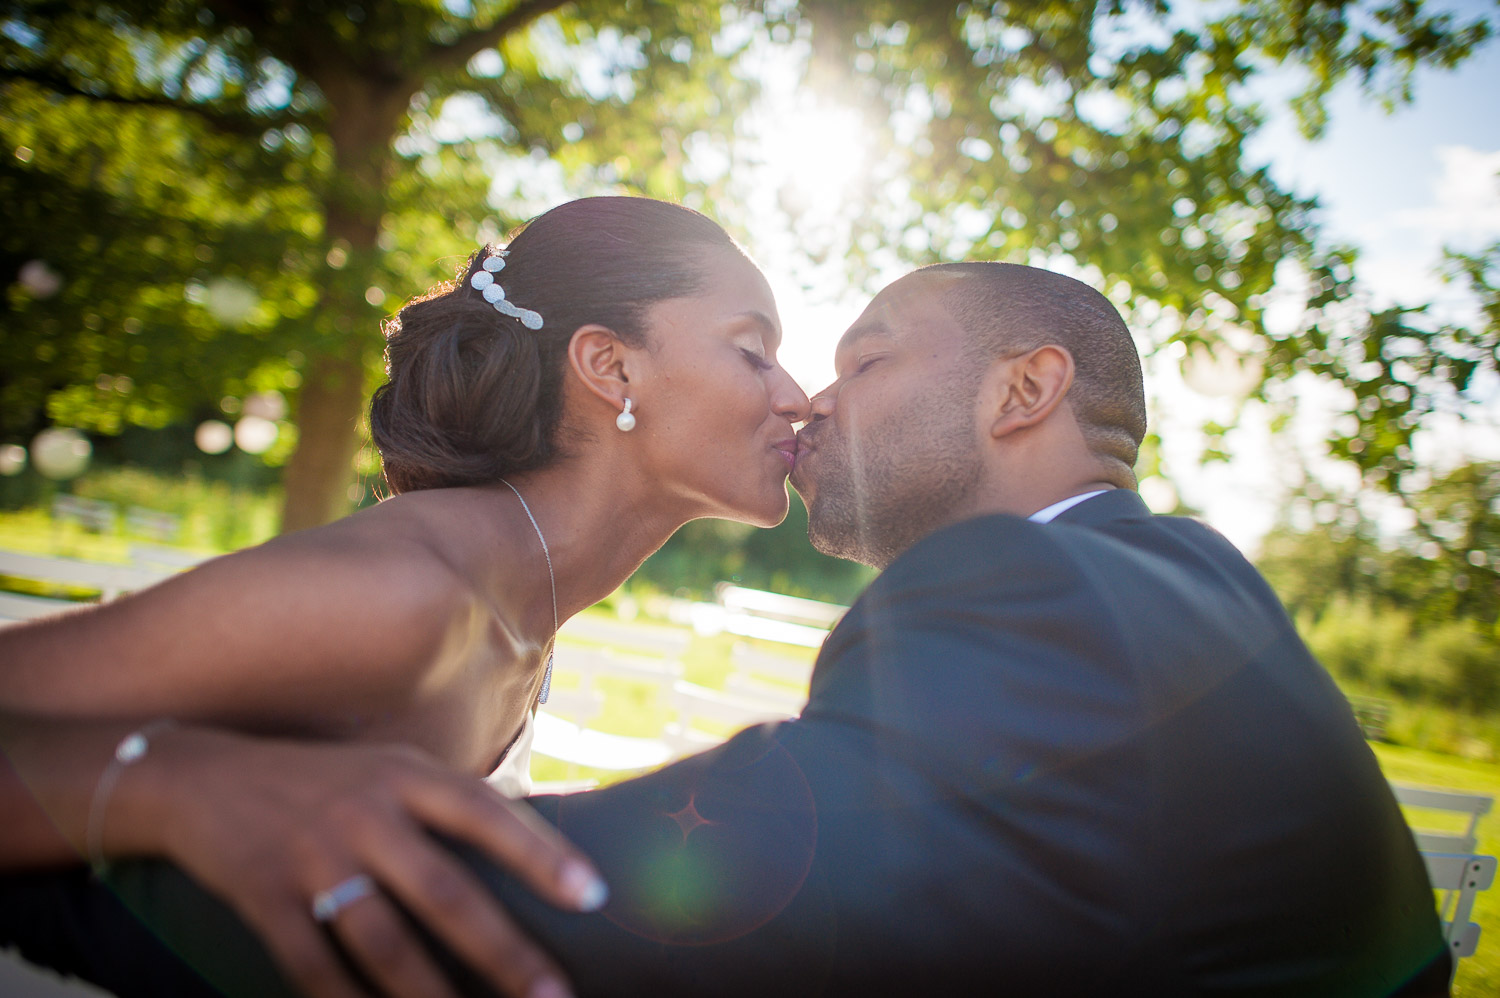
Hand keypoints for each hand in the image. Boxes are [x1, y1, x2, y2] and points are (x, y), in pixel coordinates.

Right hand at [135, 728, 602, 997]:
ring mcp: (313, 859)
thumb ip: (456, 802)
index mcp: (405, 775)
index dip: (542, 855)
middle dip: (504, 952)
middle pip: (446, 893)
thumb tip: (556, 829)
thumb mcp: (391, 766)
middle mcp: (364, 814)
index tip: (593, 896)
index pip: (487, 813)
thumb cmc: (324, 780)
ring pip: (386, 946)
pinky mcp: (265, 901)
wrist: (199, 778)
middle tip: (554, 996)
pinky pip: (316, 972)